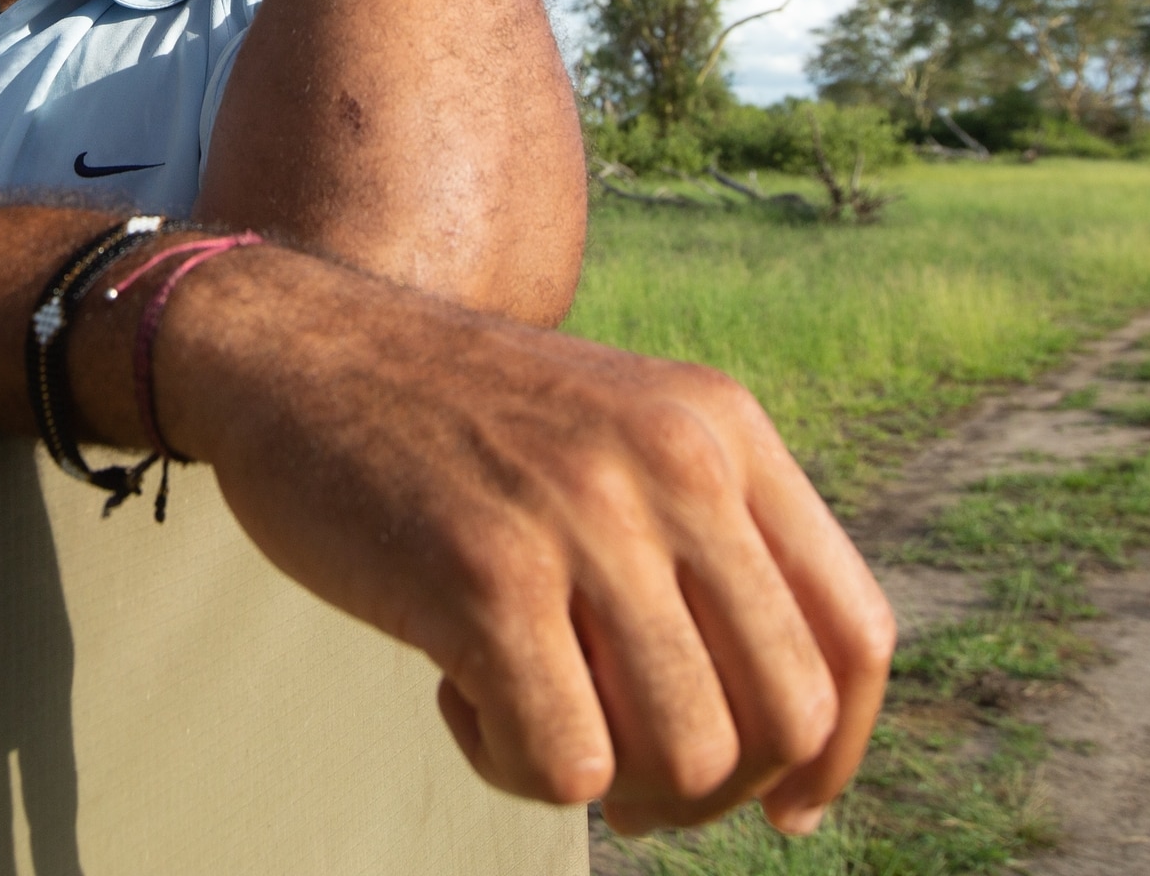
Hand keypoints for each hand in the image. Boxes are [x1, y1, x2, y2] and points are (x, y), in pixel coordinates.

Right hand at [103, 250, 893, 834]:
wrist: (293, 344)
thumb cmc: (449, 421)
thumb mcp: (616, 435)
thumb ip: (706, 539)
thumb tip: (789, 743)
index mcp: (721, 428)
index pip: (855, 632)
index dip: (834, 749)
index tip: (783, 804)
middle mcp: (674, 464)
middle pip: (785, 713)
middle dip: (718, 789)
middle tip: (633, 781)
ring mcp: (582, 518)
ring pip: (688, 755)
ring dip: (616, 785)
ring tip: (530, 716)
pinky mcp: (485, 578)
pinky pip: (569, 767)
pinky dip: (516, 770)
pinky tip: (457, 696)